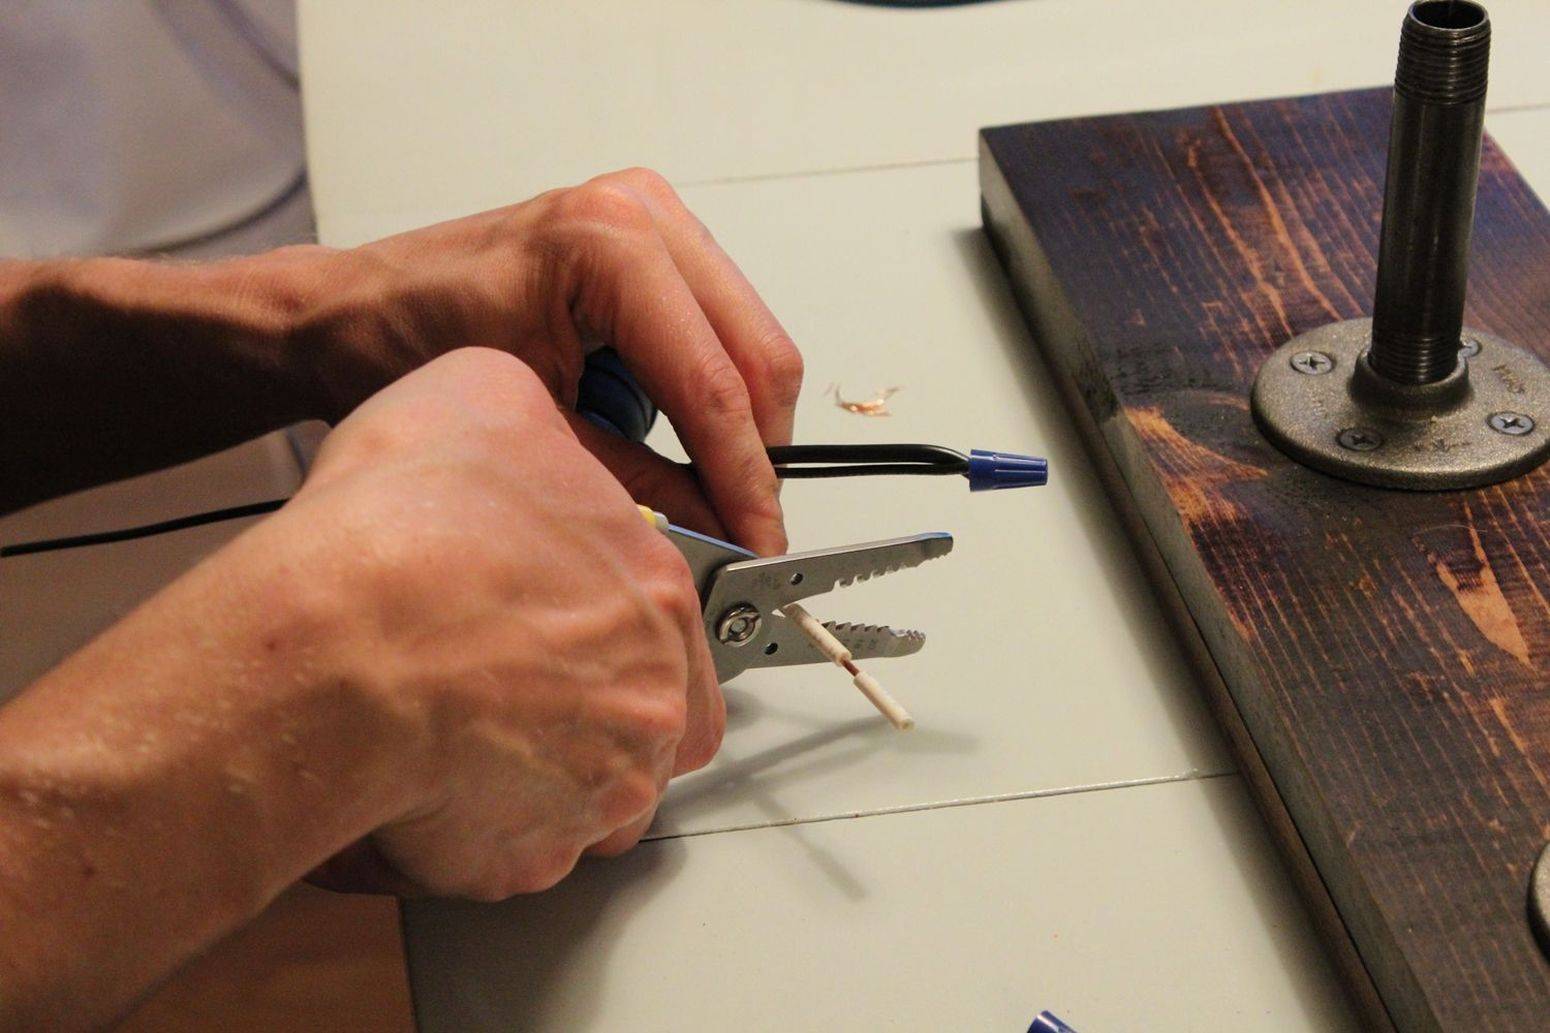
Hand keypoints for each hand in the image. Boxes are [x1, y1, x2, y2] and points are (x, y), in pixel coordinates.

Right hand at [268, 347, 723, 896]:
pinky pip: (524, 848)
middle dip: (599, 697)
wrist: (334, 646)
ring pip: (599, 787)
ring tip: (472, 726)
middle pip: (653, 707)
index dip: (603, 605)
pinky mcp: (528, 858)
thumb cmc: (401, 538)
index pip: (667, 607)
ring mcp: (597, 786)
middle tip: (519, 674)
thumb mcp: (489, 393)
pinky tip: (436, 775)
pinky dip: (488, 824)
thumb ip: (539, 424)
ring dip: (554, 766)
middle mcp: (649, 698)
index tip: (557, 613)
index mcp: (656, 591)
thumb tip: (535, 431)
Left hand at [288, 168, 803, 554]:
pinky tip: (691, 441)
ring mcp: (652, 214)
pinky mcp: (654, 235)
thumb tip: (717, 536)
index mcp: (604, 245)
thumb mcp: (531, 430)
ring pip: (753, 338)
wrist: (353, 309)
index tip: (759, 541)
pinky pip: (722, 323)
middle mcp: (640, 212)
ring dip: (744, 422)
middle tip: (751, 528)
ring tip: (721, 495)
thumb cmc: (403, 347)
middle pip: (758, 353)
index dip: (745, 476)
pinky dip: (718, 389)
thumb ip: (638, 485)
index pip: (712, 381)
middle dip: (759, 451)